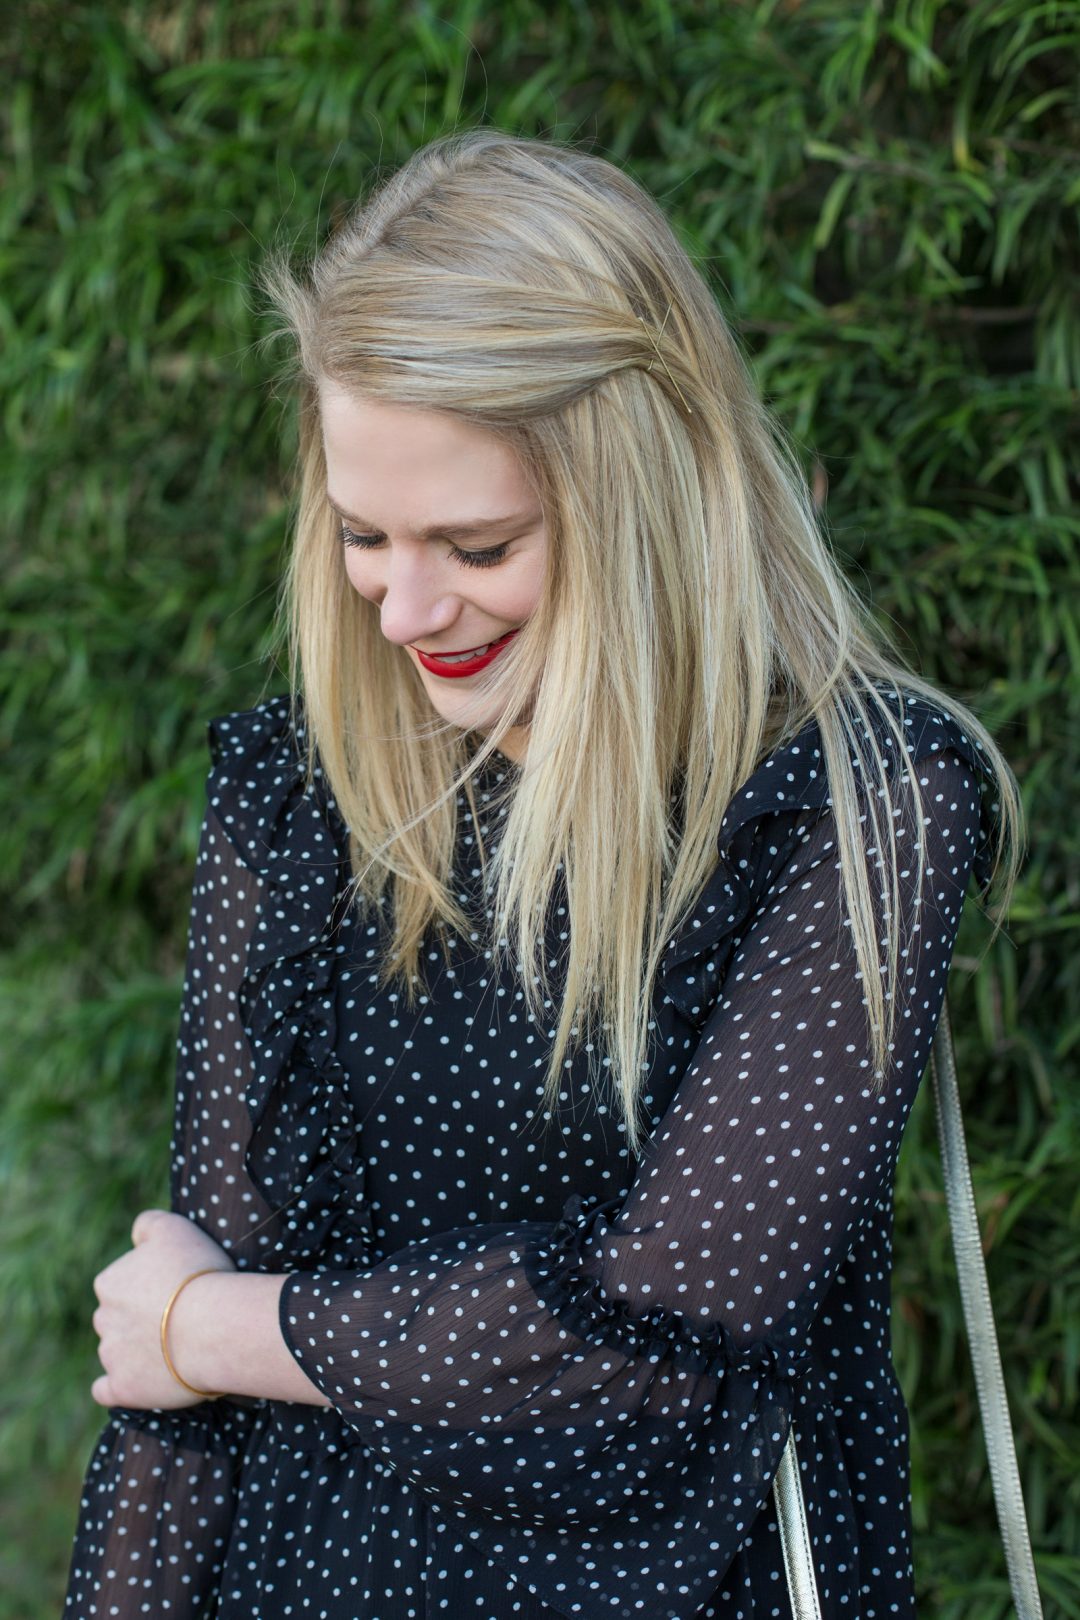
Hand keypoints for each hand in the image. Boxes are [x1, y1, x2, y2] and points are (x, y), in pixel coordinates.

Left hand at [90, 1209, 235, 1408]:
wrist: (213, 1327)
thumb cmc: (197, 1274)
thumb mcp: (174, 1227)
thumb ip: (148, 1224)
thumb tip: (138, 1232)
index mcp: (110, 1282)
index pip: (122, 1282)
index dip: (150, 1285)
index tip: (177, 1289)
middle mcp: (103, 1318)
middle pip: (117, 1316)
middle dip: (140, 1317)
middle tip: (179, 1317)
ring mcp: (111, 1356)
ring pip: (115, 1350)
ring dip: (136, 1349)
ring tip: (175, 1348)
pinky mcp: (123, 1388)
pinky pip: (106, 1389)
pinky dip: (117, 1385)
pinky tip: (134, 1380)